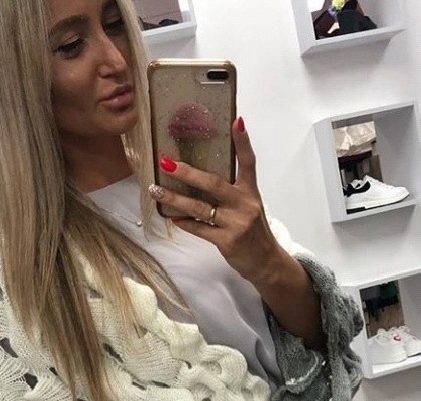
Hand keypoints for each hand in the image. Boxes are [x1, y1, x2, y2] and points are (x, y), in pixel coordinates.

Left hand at [149, 117, 289, 288]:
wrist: (265, 261)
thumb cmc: (252, 231)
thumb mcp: (248, 206)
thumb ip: (231, 191)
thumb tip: (199, 176)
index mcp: (250, 192)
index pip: (248, 162)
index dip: (243, 142)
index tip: (236, 120)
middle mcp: (244, 204)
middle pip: (214, 183)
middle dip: (188, 172)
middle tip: (166, 163)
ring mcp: (236, 223)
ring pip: (200, 207)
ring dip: (175, 199)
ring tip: (156, 191)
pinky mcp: (227, 241)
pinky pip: (200, 229)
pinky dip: (185, 223)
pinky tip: (172, 217)